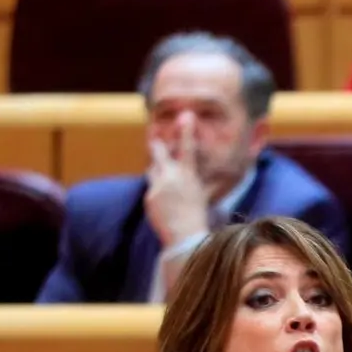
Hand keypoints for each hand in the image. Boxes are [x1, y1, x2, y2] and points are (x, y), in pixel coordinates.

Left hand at [143, 124, 210, 248]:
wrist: (184, 236)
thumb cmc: (199, 218)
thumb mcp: (202, 197)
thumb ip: (195, 184)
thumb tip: (190, 180)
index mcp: (189, 176)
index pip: (188, 148)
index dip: (186, 131)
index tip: (186, 115)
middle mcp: (172, 177)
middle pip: (159, 152)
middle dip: (157, 143)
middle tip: (154, 134)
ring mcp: (158, 186)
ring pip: (153, 170)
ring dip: (155, 168)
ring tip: (159, 170)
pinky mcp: (149, 197)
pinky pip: (151, 190)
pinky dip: (157, 193)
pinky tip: (164, 204)